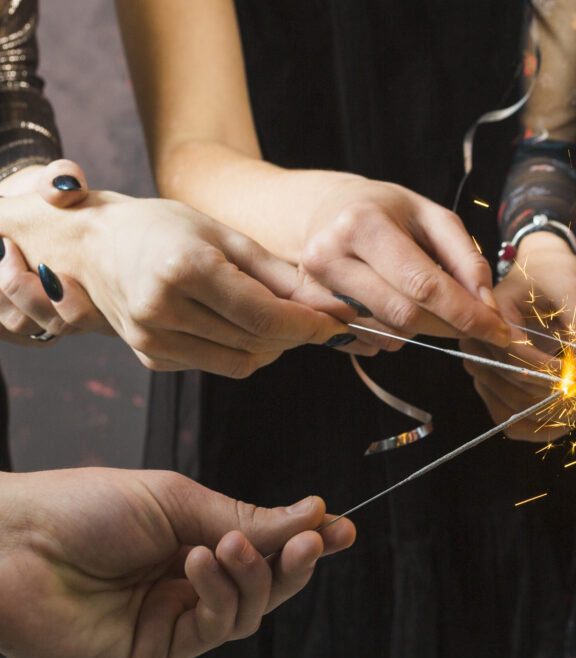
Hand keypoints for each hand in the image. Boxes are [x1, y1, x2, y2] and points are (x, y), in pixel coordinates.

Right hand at [0, 161, 375, 374]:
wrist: (91, 246)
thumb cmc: (163, 229)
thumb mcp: (225, 236)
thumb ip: (280, 275)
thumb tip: (334, 306)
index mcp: (184, 270)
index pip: (265, 315)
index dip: (310, 324)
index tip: (339, 322)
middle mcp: (162, 309)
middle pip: (257, 340)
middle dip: (299, 334)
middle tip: (321, 320)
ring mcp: (152, 339)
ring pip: (242, 362)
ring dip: (274, 346)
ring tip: (280, 318)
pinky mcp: (151, 358)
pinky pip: (217, 364)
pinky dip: (242, 349)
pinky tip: (238, 324)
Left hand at [0, 467, 354, 657]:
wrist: (11, 545)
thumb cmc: (83, 508)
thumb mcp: (178, 499)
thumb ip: (246, 518)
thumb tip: (314, 512)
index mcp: (190, 537)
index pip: (261, 545)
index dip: (303, 539)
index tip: (342, 526)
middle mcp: (187, 581)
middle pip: (265, 583)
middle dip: (295, 561)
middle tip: (317, 540)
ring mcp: (173, 618)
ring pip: (248, 610)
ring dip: (254, 576)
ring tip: (227, 545)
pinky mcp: (156, 652)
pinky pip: (216, 630)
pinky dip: (222, 594)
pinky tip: (202, 562)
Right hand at [299, 174, 507, 347]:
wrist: (325, 211)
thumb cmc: (387, 212)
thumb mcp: (433, 218)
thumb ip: (467, 259)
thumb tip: (487, 307)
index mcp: (363, 225)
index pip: (423, 286)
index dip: (467, 314)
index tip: (499, 332)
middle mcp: (329, 257)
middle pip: (405, 316)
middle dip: (449, 326)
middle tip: (474, 322)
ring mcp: (314, 287)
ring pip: (388, 334)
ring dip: (421, 329)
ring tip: (422, 299)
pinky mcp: (311, 311)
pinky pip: (368, 343)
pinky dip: (393, 334)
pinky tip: (392, 304)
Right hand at [460, 232, 575, 440]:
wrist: (541, 274)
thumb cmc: (552, 274)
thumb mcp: (571, 287)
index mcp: (490, 316)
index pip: (517, 357)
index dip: (554, 374)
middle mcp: (479, 347)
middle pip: (519, 388)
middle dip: (568, 397)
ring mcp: (485, 372)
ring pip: (518, 412)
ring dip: (562, 416)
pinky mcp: (497, 390)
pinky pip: (514, 422)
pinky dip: (546, 426)